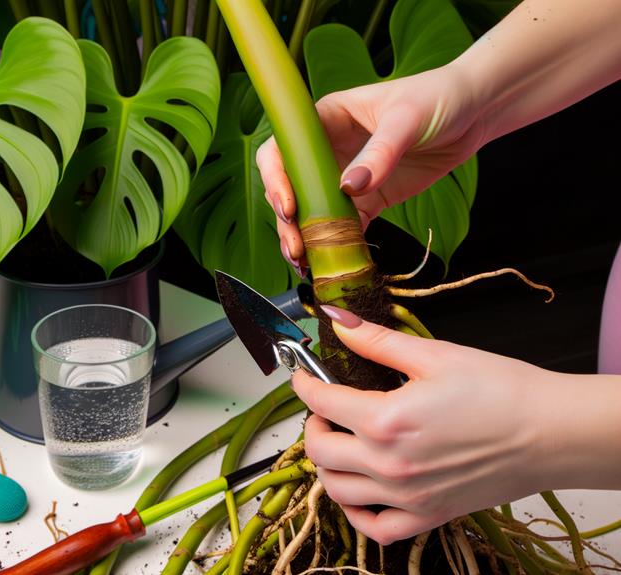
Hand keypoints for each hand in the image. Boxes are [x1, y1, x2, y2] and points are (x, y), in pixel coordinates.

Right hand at [257, 64, 488, 267]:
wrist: (474, 114)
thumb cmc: (437, 98)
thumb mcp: (407, 119)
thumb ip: (380, 153)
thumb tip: (348, 188)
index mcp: (325, 120)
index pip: (284, 148)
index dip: (277, 178)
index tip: (290, 206)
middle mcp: (327, 150)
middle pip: (291, 187)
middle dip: (287, 220)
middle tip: (296, 248)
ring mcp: (345, 176)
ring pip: (312, 211)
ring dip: (305, 238)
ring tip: (305, 263)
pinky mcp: (367, 199)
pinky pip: (344, 226)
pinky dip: (337, 246)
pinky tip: (333, 263)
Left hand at [293, 305, 559, 544]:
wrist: (550, 432)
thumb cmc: (500, 390)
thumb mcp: (433, 355)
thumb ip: (376, 340)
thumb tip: (337, 320)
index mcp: (385, 419)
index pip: (321, 403)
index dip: (305, 385)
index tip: (304, 377)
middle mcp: (389, 464)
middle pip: (319, 450)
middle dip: (313, 424)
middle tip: (326, 410)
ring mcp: (406, 496)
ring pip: (336, 490)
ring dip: (327, 465)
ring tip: (340, 444)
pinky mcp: (427, 515)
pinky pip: (374, 527)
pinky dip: (356, 511)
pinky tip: (359, 489)